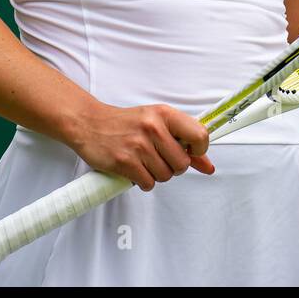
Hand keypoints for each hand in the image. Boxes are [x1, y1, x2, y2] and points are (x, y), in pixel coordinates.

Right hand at [69, 101, 214, 191]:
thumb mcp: (157, 124)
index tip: (190, 153)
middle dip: (173, 167)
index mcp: (165, 114)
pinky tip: (135, 170)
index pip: (199, 136)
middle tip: (160, 158)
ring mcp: (138, 145)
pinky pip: (148, 183)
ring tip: (144, 162)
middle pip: (182, 164)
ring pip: (166, 175)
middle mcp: (153, 128)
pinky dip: (143, 181)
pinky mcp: (124, 161)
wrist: (90, 124)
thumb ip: (184, 144)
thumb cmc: (127, 123)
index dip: (199, 151)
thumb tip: (208, 166)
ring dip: (156, 174)